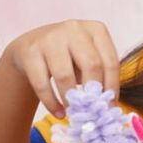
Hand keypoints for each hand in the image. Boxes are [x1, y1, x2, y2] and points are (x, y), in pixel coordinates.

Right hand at [5, 20, 119, 117]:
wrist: (32, 44)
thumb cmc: (69, 55)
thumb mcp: (88, 57)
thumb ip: (100, 75)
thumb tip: (109, 107)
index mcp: (96, 29)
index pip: (110, 61)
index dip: (112, 87)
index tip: (110, 107)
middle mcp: (74, 29)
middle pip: (91, 65)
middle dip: (93, 93)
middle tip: (92, 112)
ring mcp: (50, 38)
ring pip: (65, 75)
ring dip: (71, 100)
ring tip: (75, 114)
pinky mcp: (30, 51)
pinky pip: (42, 83)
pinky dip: (51, 102)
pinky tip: (59, 113)